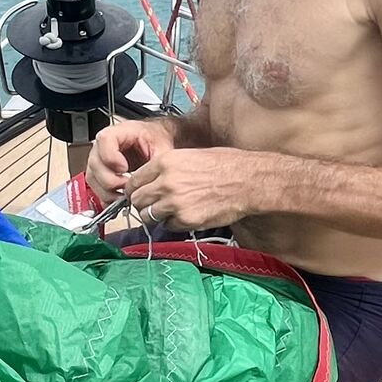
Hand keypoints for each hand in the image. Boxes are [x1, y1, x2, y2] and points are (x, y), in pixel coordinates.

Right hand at [87, 118, 173, 202]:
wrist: (153, 142)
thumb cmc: (154, 140)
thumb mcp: (161, 147)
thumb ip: (156, 162)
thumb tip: (153, 179)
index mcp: (118, 132)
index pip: (104, 140)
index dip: (111, 157)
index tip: (124, 169)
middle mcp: (103, 145)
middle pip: (95, 163)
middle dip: (110, 181)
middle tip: (127, 187)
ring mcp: (99, 160)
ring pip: (93, 177)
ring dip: (107, 191)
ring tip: (125, 195)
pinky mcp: (99, 174)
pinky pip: (95, 187)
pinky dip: (105, 197)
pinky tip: (119, 200)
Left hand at [126, 148, 256, 231]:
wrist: (248, 180)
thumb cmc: (225, 165)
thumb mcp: (189, 156)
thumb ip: (166, 168)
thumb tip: (151, 181)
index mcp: (165, 162)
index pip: (134, 181)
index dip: (136, 190)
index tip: (140, 194)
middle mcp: (166, 182)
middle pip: (137, 200)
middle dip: (143, 204)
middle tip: (153, 205)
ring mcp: (175, 203)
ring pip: (148, 216)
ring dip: (155, 216)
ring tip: (169, 212)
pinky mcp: (186, 220)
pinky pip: (168, 226)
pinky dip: (174, 224)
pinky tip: (187, 215)